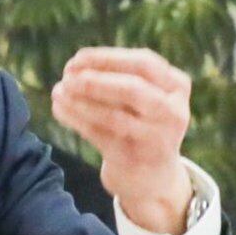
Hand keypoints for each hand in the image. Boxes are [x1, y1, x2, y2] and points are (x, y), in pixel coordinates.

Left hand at [51, 47, 196, 234]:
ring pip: (114, 116)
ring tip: (58, 92)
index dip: (107, 58)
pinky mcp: (135, 160)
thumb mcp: (143, 95)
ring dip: (80, 102)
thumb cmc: (140, 122)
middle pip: (133, 88)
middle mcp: (173, 112)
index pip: (143, 63)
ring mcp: (156, 139)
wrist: (152, 176)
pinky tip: (60, 109)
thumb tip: (75, 67)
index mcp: (177, 87)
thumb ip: (117, 76)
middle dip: (95, 80)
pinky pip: (100, 136)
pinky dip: (76, 120)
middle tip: (67, 76)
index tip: (77, 58)